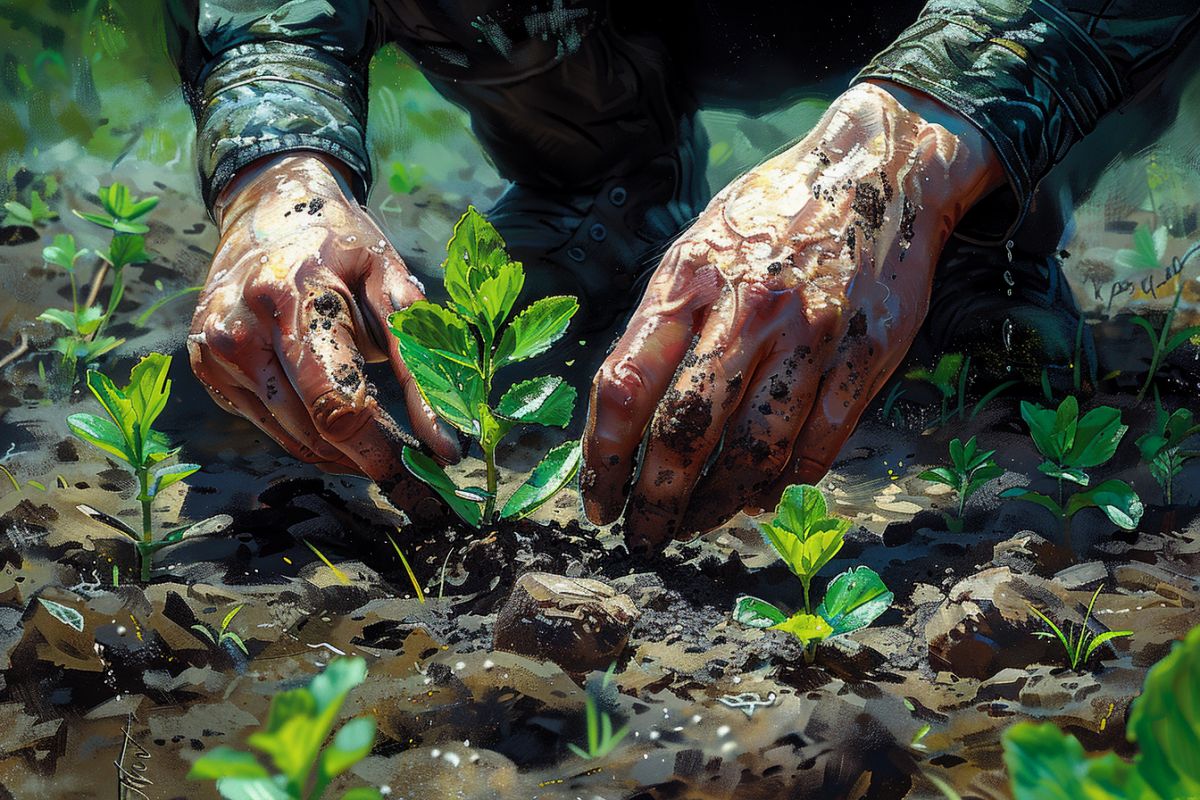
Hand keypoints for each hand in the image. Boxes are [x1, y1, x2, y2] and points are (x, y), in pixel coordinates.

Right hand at [188, 153, 459, 505]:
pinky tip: (335, 420)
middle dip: (367, 457)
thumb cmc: (343, 245)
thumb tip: (445, 440)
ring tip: (378, 441)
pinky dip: (308, 435)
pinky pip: (268, 426)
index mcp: (297, 296)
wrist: (268, 206)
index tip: (421, 470)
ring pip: (291, 436)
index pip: (339, 400)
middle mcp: (244, 327)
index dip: (381, 447)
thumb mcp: (389, 280)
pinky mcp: (207, 368)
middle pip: (314, 426)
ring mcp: (218, 350)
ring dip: (342, 452)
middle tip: (407, 466)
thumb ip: (416, 357)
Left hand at [582, 82, 1003, 551]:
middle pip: (686, 432)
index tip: (595, 500)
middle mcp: (749, 308)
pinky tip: (760, 495)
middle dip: (656, 501)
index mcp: (691, 278)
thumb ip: (660, 322)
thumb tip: (626, 417)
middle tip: (643, 538)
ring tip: (695, 524)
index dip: (601, 459)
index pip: (624, 386)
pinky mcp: (865, 357)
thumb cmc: (770, 213)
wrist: (879, 169)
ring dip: (718, 504)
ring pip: (755, 451)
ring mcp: (812, 336)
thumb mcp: (697, 244)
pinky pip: (819, 445)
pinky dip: (785, 482)